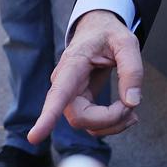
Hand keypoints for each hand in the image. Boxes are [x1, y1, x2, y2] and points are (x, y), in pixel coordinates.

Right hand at [30, 10, 143, 142]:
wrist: (97, 29)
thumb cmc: (108, 34)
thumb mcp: (126, 42)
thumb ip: (131, 70)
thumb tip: (132, 102)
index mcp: (72, 65)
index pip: (58, 94)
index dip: (47, 117)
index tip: (34, 137)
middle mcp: (64, 84)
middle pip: (80, 117)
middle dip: (110, 119)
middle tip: (132, 106)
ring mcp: (70, 97)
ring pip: (86, 125)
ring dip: (113, 124)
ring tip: (132, 109)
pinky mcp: (79, 103)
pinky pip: (92, 123)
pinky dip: (111, 123)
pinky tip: (126, 111)